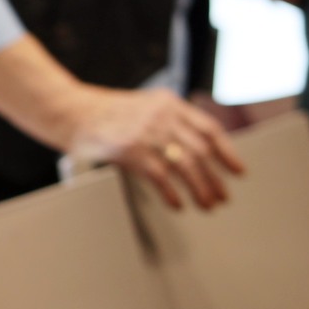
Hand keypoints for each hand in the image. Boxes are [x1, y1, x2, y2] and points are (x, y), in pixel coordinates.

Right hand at [61, 85, 245, 210]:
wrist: (70, 111)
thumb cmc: (104, 113)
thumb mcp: (143, 107)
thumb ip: (168, 120)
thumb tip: (196, 150)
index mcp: (169, 103)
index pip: (209, 128)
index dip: (228, 152)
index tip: (238, 171)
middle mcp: (162, 116)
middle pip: (201, 151)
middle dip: (215, 178)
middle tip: (222, 197)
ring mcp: (147, 133)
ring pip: (186, 165)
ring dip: (200, 189)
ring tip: (206, 205)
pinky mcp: (131, 150)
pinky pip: (161, 177)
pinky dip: (172, 193)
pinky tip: (178, 204)